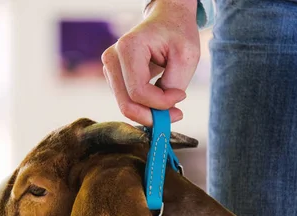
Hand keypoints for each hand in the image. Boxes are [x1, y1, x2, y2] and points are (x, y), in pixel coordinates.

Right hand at [102, 0, 200, 125]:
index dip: (161, 102)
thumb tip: (161, 112)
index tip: (182, 96)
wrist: (168, 20)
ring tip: (171, 104)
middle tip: (176, 115)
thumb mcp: (186, 57)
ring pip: (126, 106)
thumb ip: (173, 86)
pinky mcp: (113, 77)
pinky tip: (160, 98)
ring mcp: (109, 68)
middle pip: (127, 104)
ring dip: (149, 111)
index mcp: (128, 47)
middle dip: (152, 116)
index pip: (139, 91)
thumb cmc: (178, 34)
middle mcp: (112, 58)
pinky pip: (127, 101)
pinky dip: (145, 107)